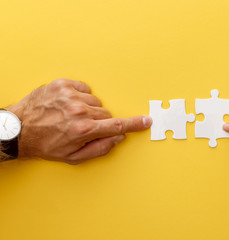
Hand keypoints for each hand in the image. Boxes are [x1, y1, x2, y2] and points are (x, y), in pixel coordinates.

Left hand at [6, 79, 151, 163]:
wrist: (19, 130)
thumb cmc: (45, 145)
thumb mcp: (73, 157)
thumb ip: (100, 148)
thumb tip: (118, 137)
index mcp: (83, 130)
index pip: (116, 125)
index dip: (134, 124)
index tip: (146, 121)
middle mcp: (78, 110)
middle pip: (105, 113)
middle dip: (99, 121)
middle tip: (82, 126)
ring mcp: (69, 95)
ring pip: (95, 101)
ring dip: (88, 108)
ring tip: (71, 115)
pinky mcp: (62, 84)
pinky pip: (84, 88)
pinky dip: (80, 96)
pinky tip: (67, 104)